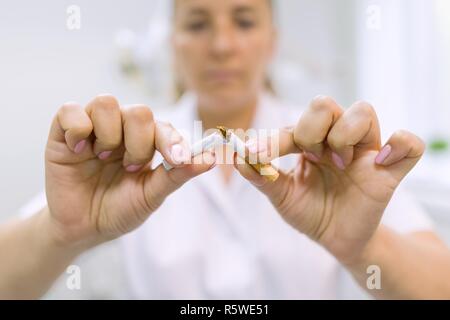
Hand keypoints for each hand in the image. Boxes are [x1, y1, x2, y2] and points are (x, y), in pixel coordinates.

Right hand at [44, 94, 214, 248]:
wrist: (83, 228)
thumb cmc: (119, 210)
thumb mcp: (151, 196)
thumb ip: (177, 175)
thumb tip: (211, 158)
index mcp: (146, 141)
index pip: (163, 126)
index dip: (172, 141)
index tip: (178, 160)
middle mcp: (122, 129)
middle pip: (139, 111)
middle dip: (139, 143)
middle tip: (129, 166)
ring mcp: (94, 127)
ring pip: (106, 103)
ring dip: (110, 135)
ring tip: (104, 159)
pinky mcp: (64, 131)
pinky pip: (71, 110)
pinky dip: (79, 128)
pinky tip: (80, 152)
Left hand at [234, 96, 424, 265]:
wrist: (336, 239)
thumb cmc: (310, 212)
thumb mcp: (281, 196)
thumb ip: (260, 176)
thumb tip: (235, 157)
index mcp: (310, 142)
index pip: (294, 125)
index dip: (274, 139)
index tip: (257, 154)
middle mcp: (337, 139)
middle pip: (326, 104)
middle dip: (311, 127)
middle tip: (310, 155)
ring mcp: (364, 151)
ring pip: (363, 111)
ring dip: (344, 134)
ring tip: (339, 163)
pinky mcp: (389, 171)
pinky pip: (409, 145)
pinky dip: (400, 145)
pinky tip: (378, 162)